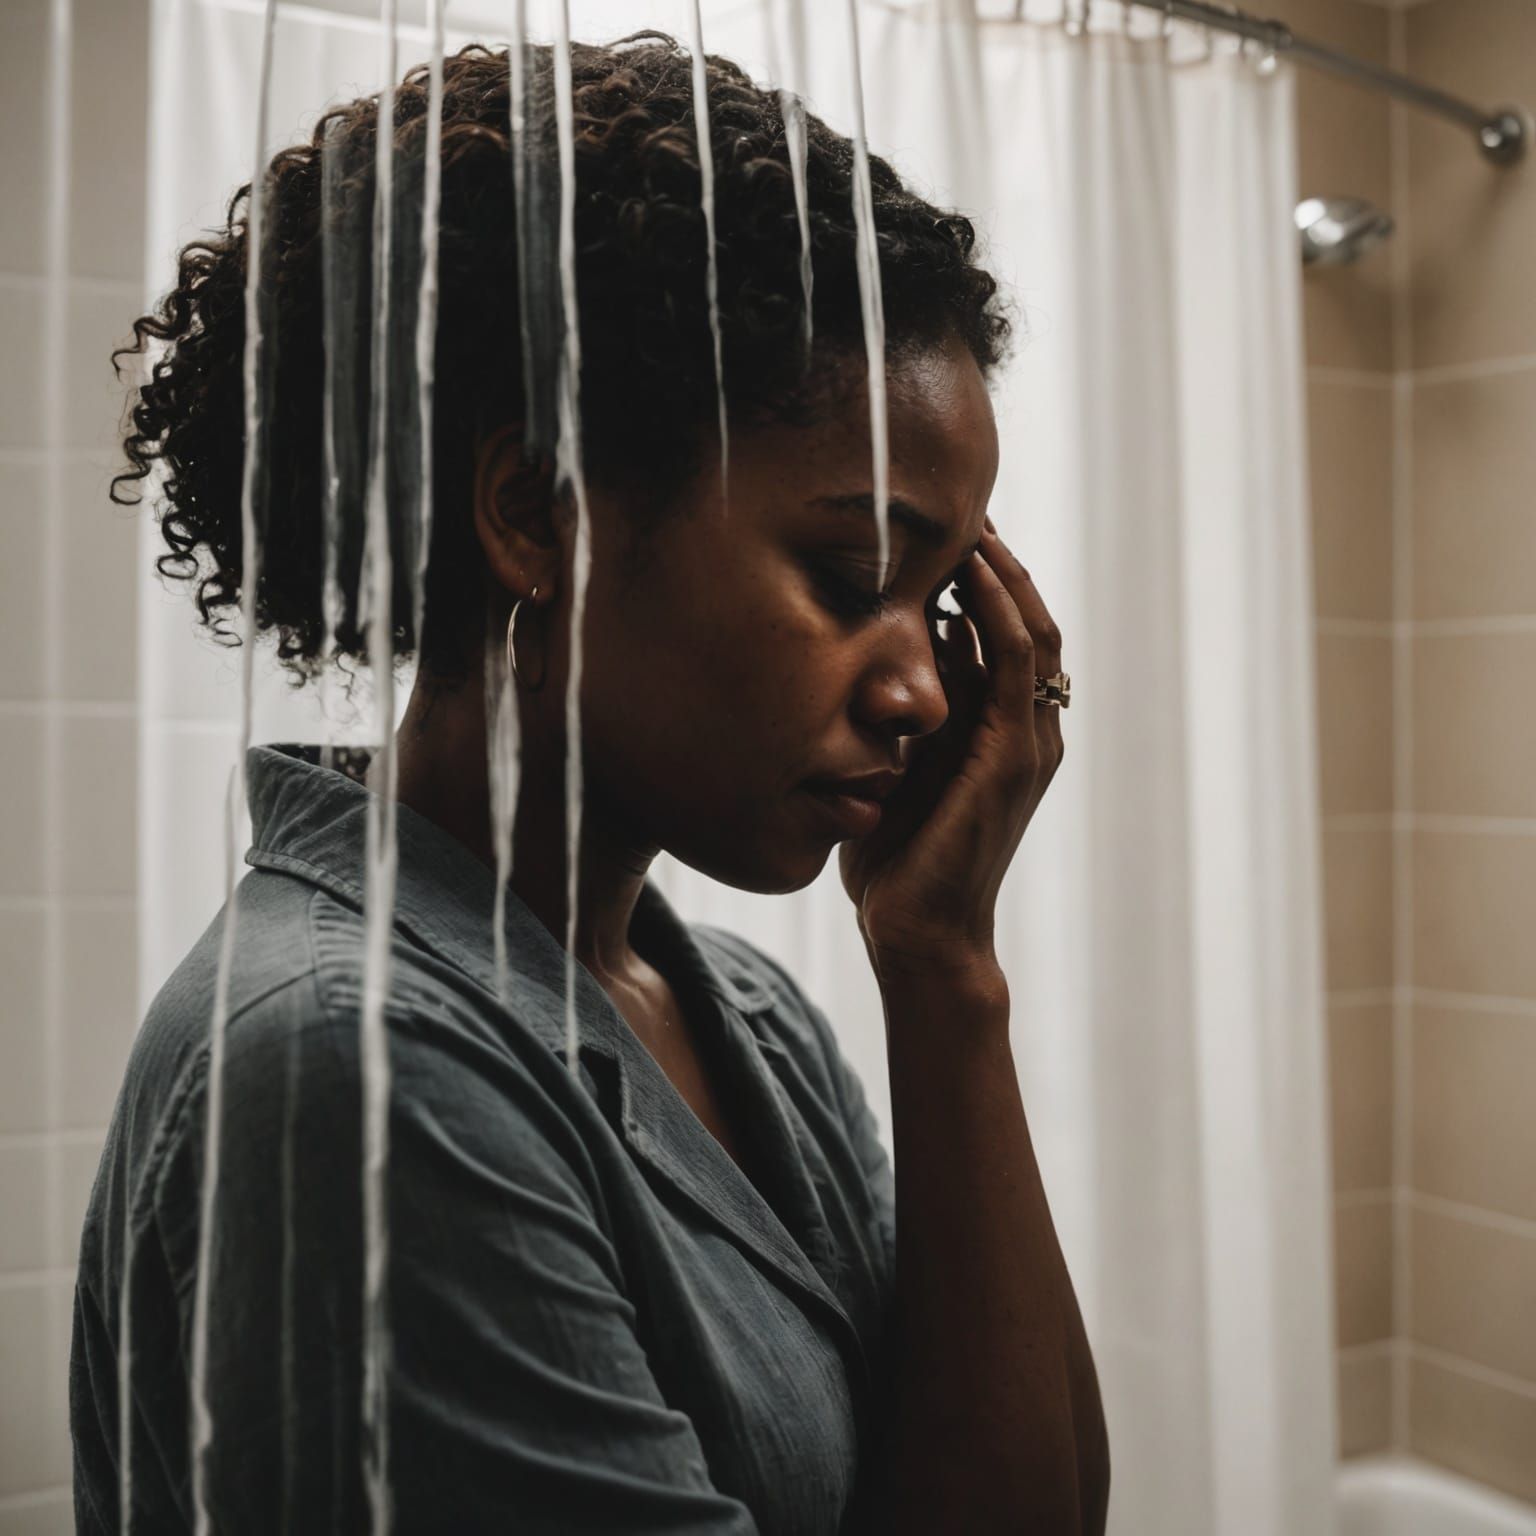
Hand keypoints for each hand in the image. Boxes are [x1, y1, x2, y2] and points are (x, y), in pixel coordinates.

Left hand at [838, 519, 1064, 976]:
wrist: (919, 935)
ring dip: (1002, 571)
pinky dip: (997, 610)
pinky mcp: (1012, 757)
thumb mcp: (897, 772)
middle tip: (961, 506)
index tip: (942, 531)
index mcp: (1001, 734)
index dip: (983, 580)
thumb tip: (878, 661)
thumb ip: (904, 722)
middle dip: (998, 561)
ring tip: (970, 519)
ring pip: (1030, 629)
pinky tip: (970, 571)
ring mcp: (1027, 743)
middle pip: (1027, 619)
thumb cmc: (897, 862)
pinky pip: (1012, 664)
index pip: (1004, 634)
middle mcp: (1027, 731)